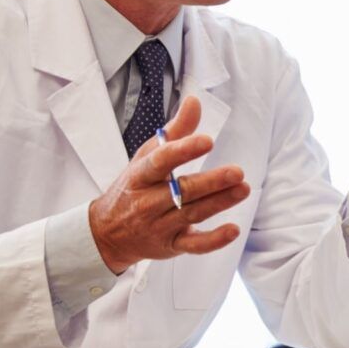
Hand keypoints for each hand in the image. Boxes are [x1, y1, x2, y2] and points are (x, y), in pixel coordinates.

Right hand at [88, 96, 250, 273]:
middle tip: (237, 172)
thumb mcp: (146, 157)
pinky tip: (233, 229)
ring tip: (242, 189)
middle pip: (182, 191)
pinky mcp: (171, 245)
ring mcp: (159, 225)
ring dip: (220, 202)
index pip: (160, 162)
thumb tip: (195, 101)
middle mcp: (148, 202)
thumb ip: (174, 132)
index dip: (183, 151)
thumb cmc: (133, 188)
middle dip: (211, 182)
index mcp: (140, 176)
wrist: (106, 233)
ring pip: (192, 214)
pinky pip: (194, 246)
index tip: (207, 141)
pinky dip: (213, 240)